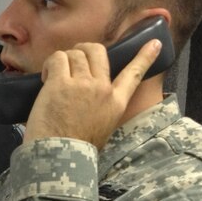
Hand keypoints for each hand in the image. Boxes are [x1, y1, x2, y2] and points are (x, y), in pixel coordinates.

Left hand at [23, 38, 162, 146]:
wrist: (60, 157)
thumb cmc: (77, 147)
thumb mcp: (103, 126)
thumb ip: (103, 105)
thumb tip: (89, 94)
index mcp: (116, 103)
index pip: (134, 74)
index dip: (144, 57)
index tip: (155, 43)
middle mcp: (103, 89)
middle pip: (97, 51)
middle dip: (83, 49)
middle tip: (72, 59)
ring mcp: (82, 84)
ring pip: (75, 53)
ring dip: (63, 60)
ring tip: (53, 77)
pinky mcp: (60, 83)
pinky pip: (58, 58)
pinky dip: (51, 64)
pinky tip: (46, 78)